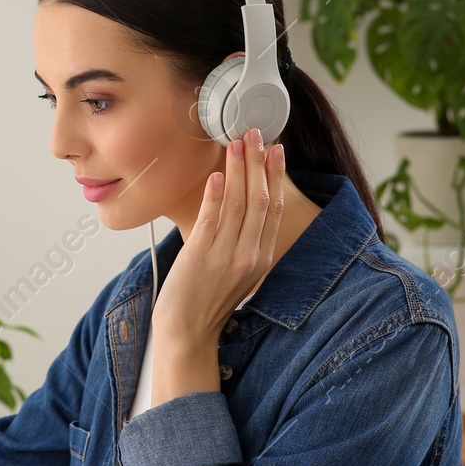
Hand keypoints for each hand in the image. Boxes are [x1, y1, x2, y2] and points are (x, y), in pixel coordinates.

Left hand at [153, 127, 284, 349]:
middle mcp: (250, 255)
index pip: (275, 209)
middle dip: (259, 163)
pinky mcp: (203, 256)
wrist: (187, 332)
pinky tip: (217, 175)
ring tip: (236, 143)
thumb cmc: (206, 301)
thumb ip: (244, 243)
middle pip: (261, 200)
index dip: (276, 176)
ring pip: (240, 204)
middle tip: (255, 134)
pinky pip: (213, 218)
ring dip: (239, 169)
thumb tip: (240, 207)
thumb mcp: (237, 273)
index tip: (276, 150)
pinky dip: (216, 195)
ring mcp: (227, 255)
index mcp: (262, 258)